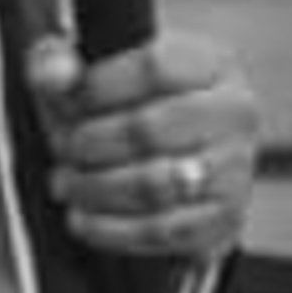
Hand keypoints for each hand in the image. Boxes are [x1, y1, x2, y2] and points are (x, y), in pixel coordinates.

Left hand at [26, 29, 261, 273]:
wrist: (173, 161)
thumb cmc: (129, 109)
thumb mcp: (92, 73)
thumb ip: (57, 61)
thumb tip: (55, 76)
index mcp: (212, 63)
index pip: (153, 67)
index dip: (97, 88)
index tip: (67, 104)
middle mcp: (236, 112)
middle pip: (148, 129)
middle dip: (88, 143)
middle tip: (62, 149)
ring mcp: (236, 168)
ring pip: (152, 185)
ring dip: (93, 188)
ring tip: (65, 182)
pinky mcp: (225, 218)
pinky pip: (160, 231)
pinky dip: (109, 228)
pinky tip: (81, 216)